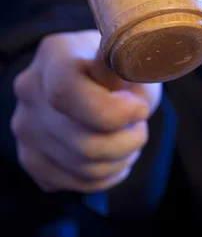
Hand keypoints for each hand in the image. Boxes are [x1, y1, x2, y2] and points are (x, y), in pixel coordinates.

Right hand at [11, 30, 161, 192]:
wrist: (96, 80)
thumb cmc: (118, 69)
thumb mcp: (132, 58)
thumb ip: (130, 67)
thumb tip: (134, 69)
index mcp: (54, 54)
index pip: (66, 93)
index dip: (112, 112)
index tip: (140, 110)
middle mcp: (30, 89)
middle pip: (82, 141)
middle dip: (127, 141)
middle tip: (139, 125)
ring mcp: (25, 125)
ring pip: (82, 167)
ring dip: (120, 159)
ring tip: (130, 138)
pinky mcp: (30, 156)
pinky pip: (75, 183)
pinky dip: (105, 176)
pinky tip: (114, 155)